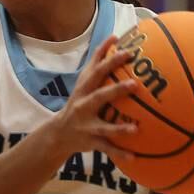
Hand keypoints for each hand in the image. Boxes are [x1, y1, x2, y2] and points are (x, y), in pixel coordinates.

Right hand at [48, 35, 137, 161]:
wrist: (58, 134)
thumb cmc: (78, 102)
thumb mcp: (83, 82)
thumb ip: (97, 62)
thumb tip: (114, 37)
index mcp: (84, 88)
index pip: (95, 68)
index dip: (106, 54)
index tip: (122, 43)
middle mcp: (83, 104)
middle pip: (99, 94)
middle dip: (116, 89)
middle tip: (134, 83)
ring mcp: (86, 124)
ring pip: (103, 126)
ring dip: (119, 128)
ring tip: (135, 128)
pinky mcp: (90, 141)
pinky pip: (106, 147)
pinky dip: (119, 152)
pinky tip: (134, 156)